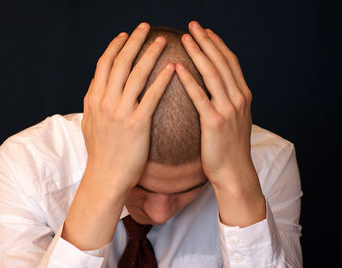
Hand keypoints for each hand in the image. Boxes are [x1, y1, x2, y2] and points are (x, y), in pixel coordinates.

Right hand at [63, 22, 174, 249]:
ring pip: (136, 75)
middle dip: (133, 41)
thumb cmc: (101, 152)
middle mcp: (105, 102)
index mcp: (94, 99)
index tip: (125, 35)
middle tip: (145, 27)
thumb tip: (96, 82)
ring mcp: (120, 112)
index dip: (115, 47)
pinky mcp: (137, 124)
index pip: (104, 65)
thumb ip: (92, 101)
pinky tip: (173, 68)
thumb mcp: (89, 124)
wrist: (106, 177)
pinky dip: (162, 80)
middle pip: (120, 63)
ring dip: (150, 54)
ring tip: (162, 40)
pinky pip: (151, 96)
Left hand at [176, 21, 264, 226]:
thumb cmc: (228, 147)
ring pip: (213, 74)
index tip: (205, 30)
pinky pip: (200, 96)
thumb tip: (214, 87)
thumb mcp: (233, 119)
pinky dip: (189, 80)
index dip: (218, 44)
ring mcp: (228, 110)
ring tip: (185, 38)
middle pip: (222, 62)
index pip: (230, 62)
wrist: (234, 172)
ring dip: (199, 53)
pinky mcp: (215, 122)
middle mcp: (239, 98)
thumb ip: (226, 100)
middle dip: (207, 41)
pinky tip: (178, 68)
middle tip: (193, 25)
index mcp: (243, 95)